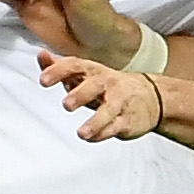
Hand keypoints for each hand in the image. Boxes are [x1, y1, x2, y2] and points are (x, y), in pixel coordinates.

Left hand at [39, 50, 164, 141]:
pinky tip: (90, 137)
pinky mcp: (127, 120)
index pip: (76, 65)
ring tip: (81, 133)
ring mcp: (119, 102)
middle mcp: (107, 84)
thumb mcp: (85, 73)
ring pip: (108, 110)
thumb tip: (41, 56)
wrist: (151, 96)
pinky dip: (102, 133)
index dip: (59, 71)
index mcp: (94, 71)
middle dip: (80, 94)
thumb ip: (61, 67)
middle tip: (67, 104)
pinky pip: (115, 127)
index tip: (43, 80)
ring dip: (95, 121)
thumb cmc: (109, 85)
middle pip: (95, 85)